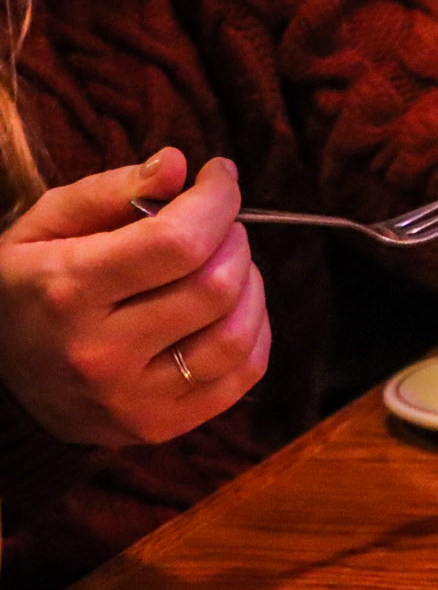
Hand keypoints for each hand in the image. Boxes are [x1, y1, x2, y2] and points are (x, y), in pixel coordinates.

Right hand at [0, 150, 270, 445]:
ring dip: (251, 283)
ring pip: (238, 333)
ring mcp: (135, 397)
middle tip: (220, 224)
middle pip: (215, 286)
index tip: (222, 175)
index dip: (216, 200)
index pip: (176, 242)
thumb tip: (175, 164)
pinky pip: (244, 373)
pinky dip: (256, 329)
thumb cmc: (28, 290)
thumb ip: (107, 192)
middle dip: (234, 239)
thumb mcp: (41, 228)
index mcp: (67, 291)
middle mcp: (102, 351)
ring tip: (228, 263)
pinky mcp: (163, 425)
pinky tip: (235, 307)